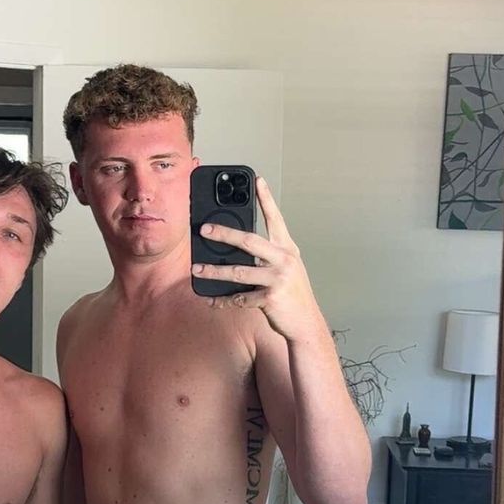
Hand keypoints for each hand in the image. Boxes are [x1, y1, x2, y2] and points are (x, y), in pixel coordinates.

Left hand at [192, 177, 324, 344]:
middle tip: (205, 229)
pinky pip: (240, 298)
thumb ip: (269, 256)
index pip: (276, 219)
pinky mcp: (270, 298)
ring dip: (214, 271)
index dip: (266, 199)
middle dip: (224, 234)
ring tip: (197, 269)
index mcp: (288, 249)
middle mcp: (284, 260)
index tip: (258, 181)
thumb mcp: (287, 269)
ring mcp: (278, 278)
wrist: (306, 323)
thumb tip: (237, 250)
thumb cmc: (294, 295)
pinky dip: (224, 300)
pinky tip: (212, 300)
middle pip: (249, 241)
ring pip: (238, 272)